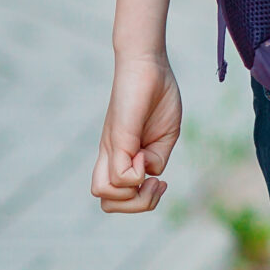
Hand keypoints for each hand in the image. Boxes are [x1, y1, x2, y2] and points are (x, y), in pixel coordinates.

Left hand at [92, 53, 182, 213]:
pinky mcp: (117, 138)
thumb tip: (144, 176)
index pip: (118, 197)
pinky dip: (136, 173)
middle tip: (156, 184)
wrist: (148, 64)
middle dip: (136, 205)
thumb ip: (155, 159)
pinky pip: (118, 174)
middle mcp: (111, 156)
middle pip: (107, 203)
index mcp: (122, 157)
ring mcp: (111, 148)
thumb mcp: (165, 136)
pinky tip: (144, 153)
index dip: (142, 198)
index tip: (161, 180)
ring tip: (149, 173)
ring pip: (104, 195)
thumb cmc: (157, 95)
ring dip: (134, 194)